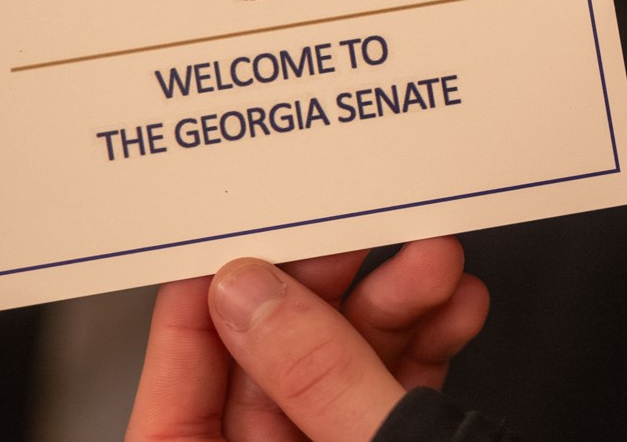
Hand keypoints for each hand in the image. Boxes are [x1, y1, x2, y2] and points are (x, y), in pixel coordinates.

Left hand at [127, 237, 488, 441]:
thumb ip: (314, 379)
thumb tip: (258, 293)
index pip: (172, 395)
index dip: (203, 301)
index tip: (243, 233)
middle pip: (270, 366)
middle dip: (329, 289)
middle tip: (359, 232)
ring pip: (341, 371)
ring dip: (395, 306)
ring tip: (433, 262)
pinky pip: (390, 394)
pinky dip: (426, 347)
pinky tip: (453, 308)